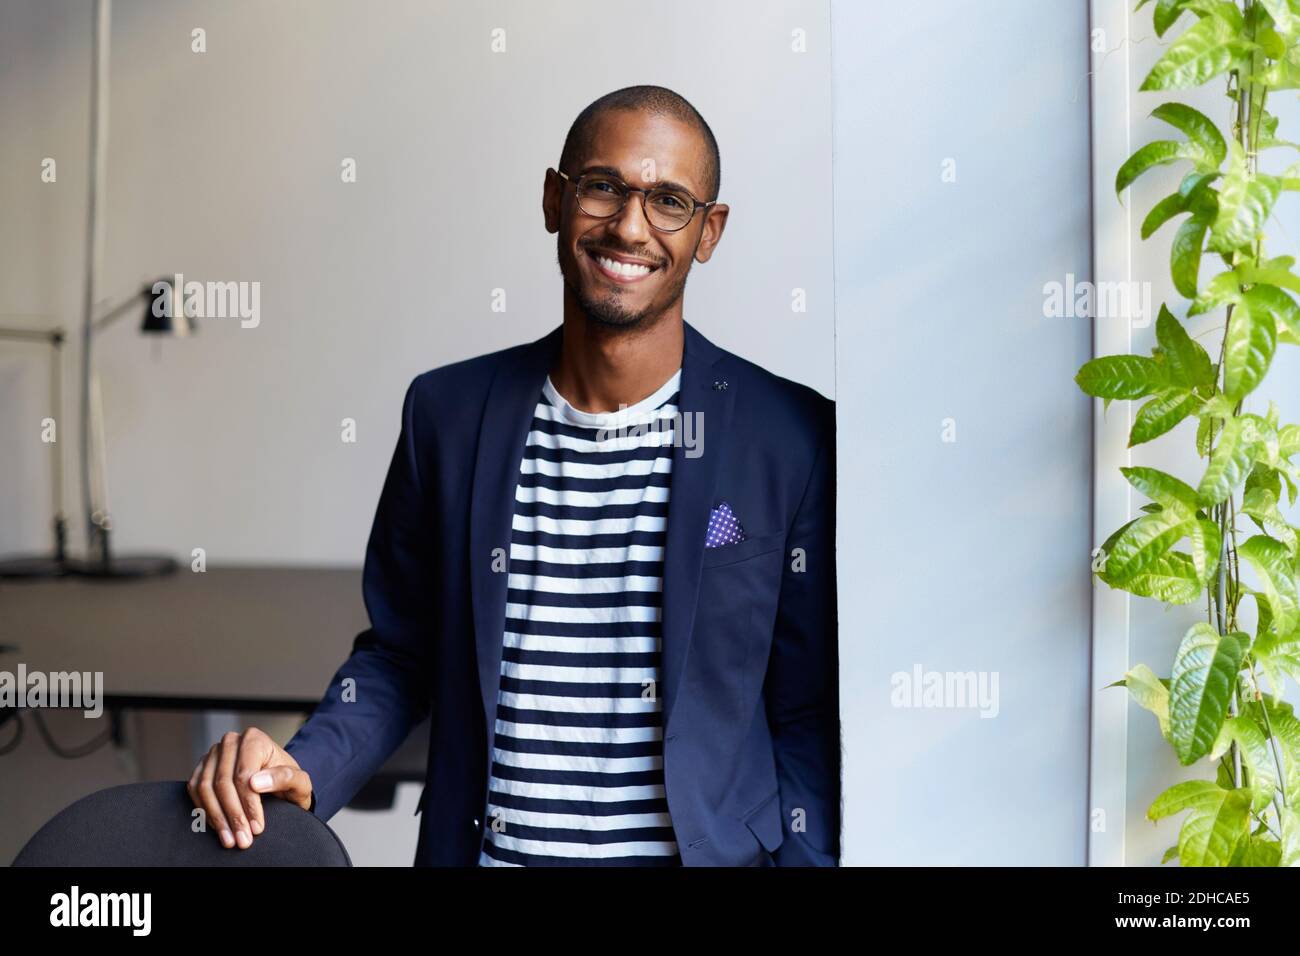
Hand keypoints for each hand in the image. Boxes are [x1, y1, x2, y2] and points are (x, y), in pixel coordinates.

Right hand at [186, 727, 312, 849]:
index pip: (244, 775)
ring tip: (230, 839)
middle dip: (233, 816)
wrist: (277, 782)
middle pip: (223, 782)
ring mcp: (213, 754)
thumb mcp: (299, 781)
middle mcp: (231, 742)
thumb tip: (255, 783)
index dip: (249, 805)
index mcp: (254, 739)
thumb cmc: (289, 781)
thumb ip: (285, 778)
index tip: (256, 827)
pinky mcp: (202, 767)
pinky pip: (195, 790)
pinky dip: (205, 811)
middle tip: (242, 840)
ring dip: (217, 818)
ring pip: (206, 788)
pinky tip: (218, 827)